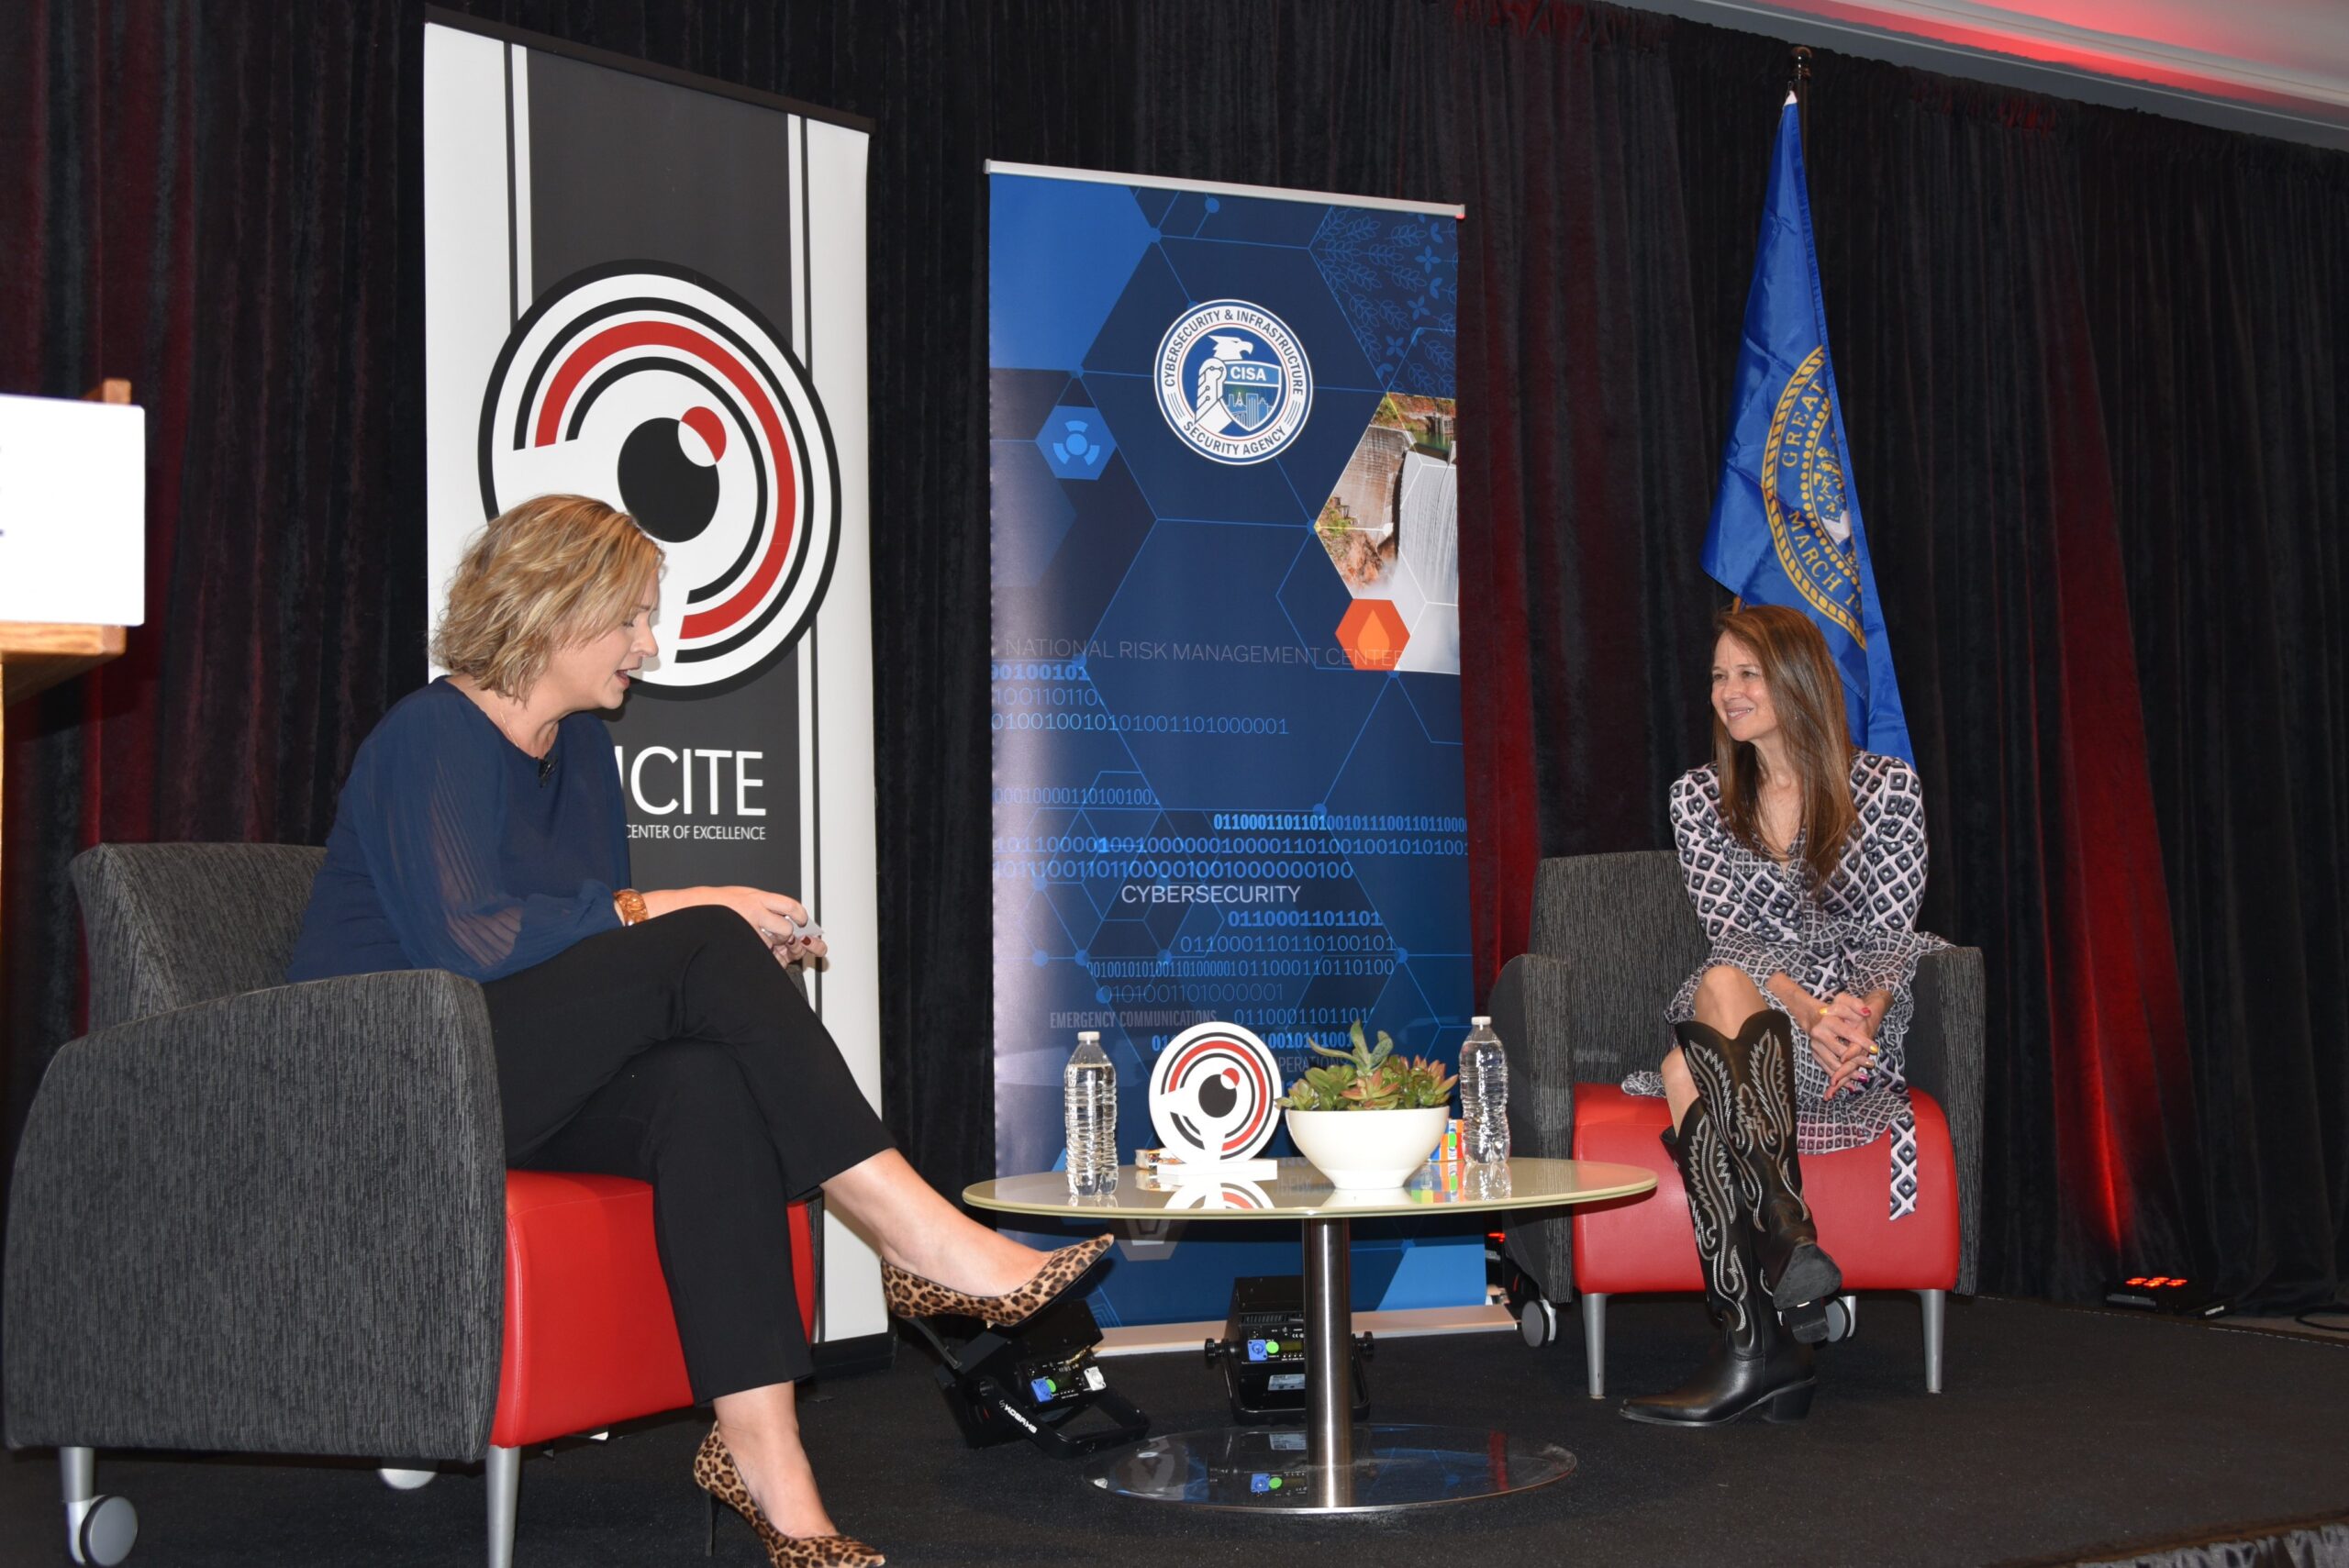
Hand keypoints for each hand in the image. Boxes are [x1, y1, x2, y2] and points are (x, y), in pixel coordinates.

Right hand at [642, 886, 825, 964]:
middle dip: (786, 937)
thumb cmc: (706, 906)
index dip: (800, 915)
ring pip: (773, 945)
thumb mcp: (736, 895)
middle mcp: (752, 911)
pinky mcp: (739, 944)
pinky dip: (761, 959)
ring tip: (760, 946)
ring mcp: (745, 929)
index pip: (789, 905)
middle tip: (782, 940)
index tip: (802, 920)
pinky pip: (759, 956)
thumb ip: (758, 903)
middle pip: (786, 928)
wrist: (680, 911)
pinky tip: (752, 955)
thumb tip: (779, 913)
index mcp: (754, 897)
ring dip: (772, 949)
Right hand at [1806, 992, 1876, 1097]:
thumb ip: (1855, 1004)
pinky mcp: (1814, 1054)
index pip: (1848, 1033)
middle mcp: (1819, 1034)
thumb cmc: (1832, 1009)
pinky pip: (1827, 1068)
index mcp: (1827, 1021)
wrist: (1811, 1015)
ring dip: (1848, 1072)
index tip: (1875, 1048)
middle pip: (1840, 1051)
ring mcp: (1815, 1046)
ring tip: (1863, 1076)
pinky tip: (1850, 1084)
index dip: (1862, 1041)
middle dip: (1857, 1059)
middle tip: (1871, 1064)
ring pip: (1833, 1064)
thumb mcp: (1843, 1000)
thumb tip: (1867, 1013)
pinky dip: (1839, 1077)